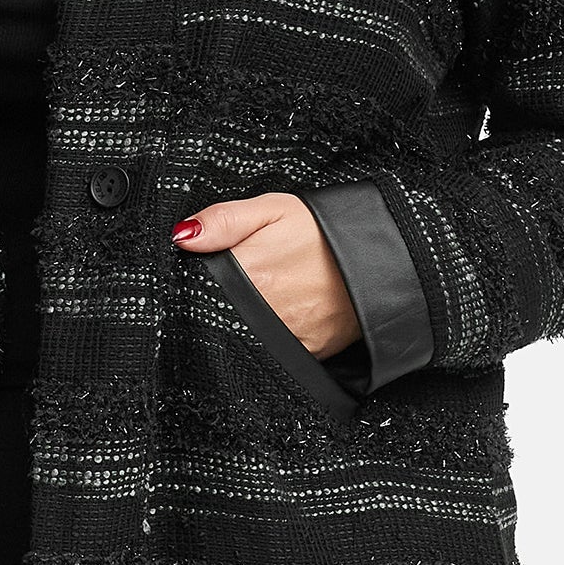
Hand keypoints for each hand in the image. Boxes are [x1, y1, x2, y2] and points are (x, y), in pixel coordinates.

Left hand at [170, 193, 362, 358]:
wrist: (382, 259)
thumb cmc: (326, 231)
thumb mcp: (273, 209)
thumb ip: (223, 221)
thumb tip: (181, 237)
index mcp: (248, 273)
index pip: (199, 287)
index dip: (201, 280)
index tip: (211, 273)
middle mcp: (263, 312)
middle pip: (221, 314)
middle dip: (225, 300)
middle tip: (251, 281)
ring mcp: (286, 338)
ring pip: (247, 335)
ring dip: (250, 321)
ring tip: (273, 296)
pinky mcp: (307, 355)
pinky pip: (277, 351)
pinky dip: (276, 337)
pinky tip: (287, 316)